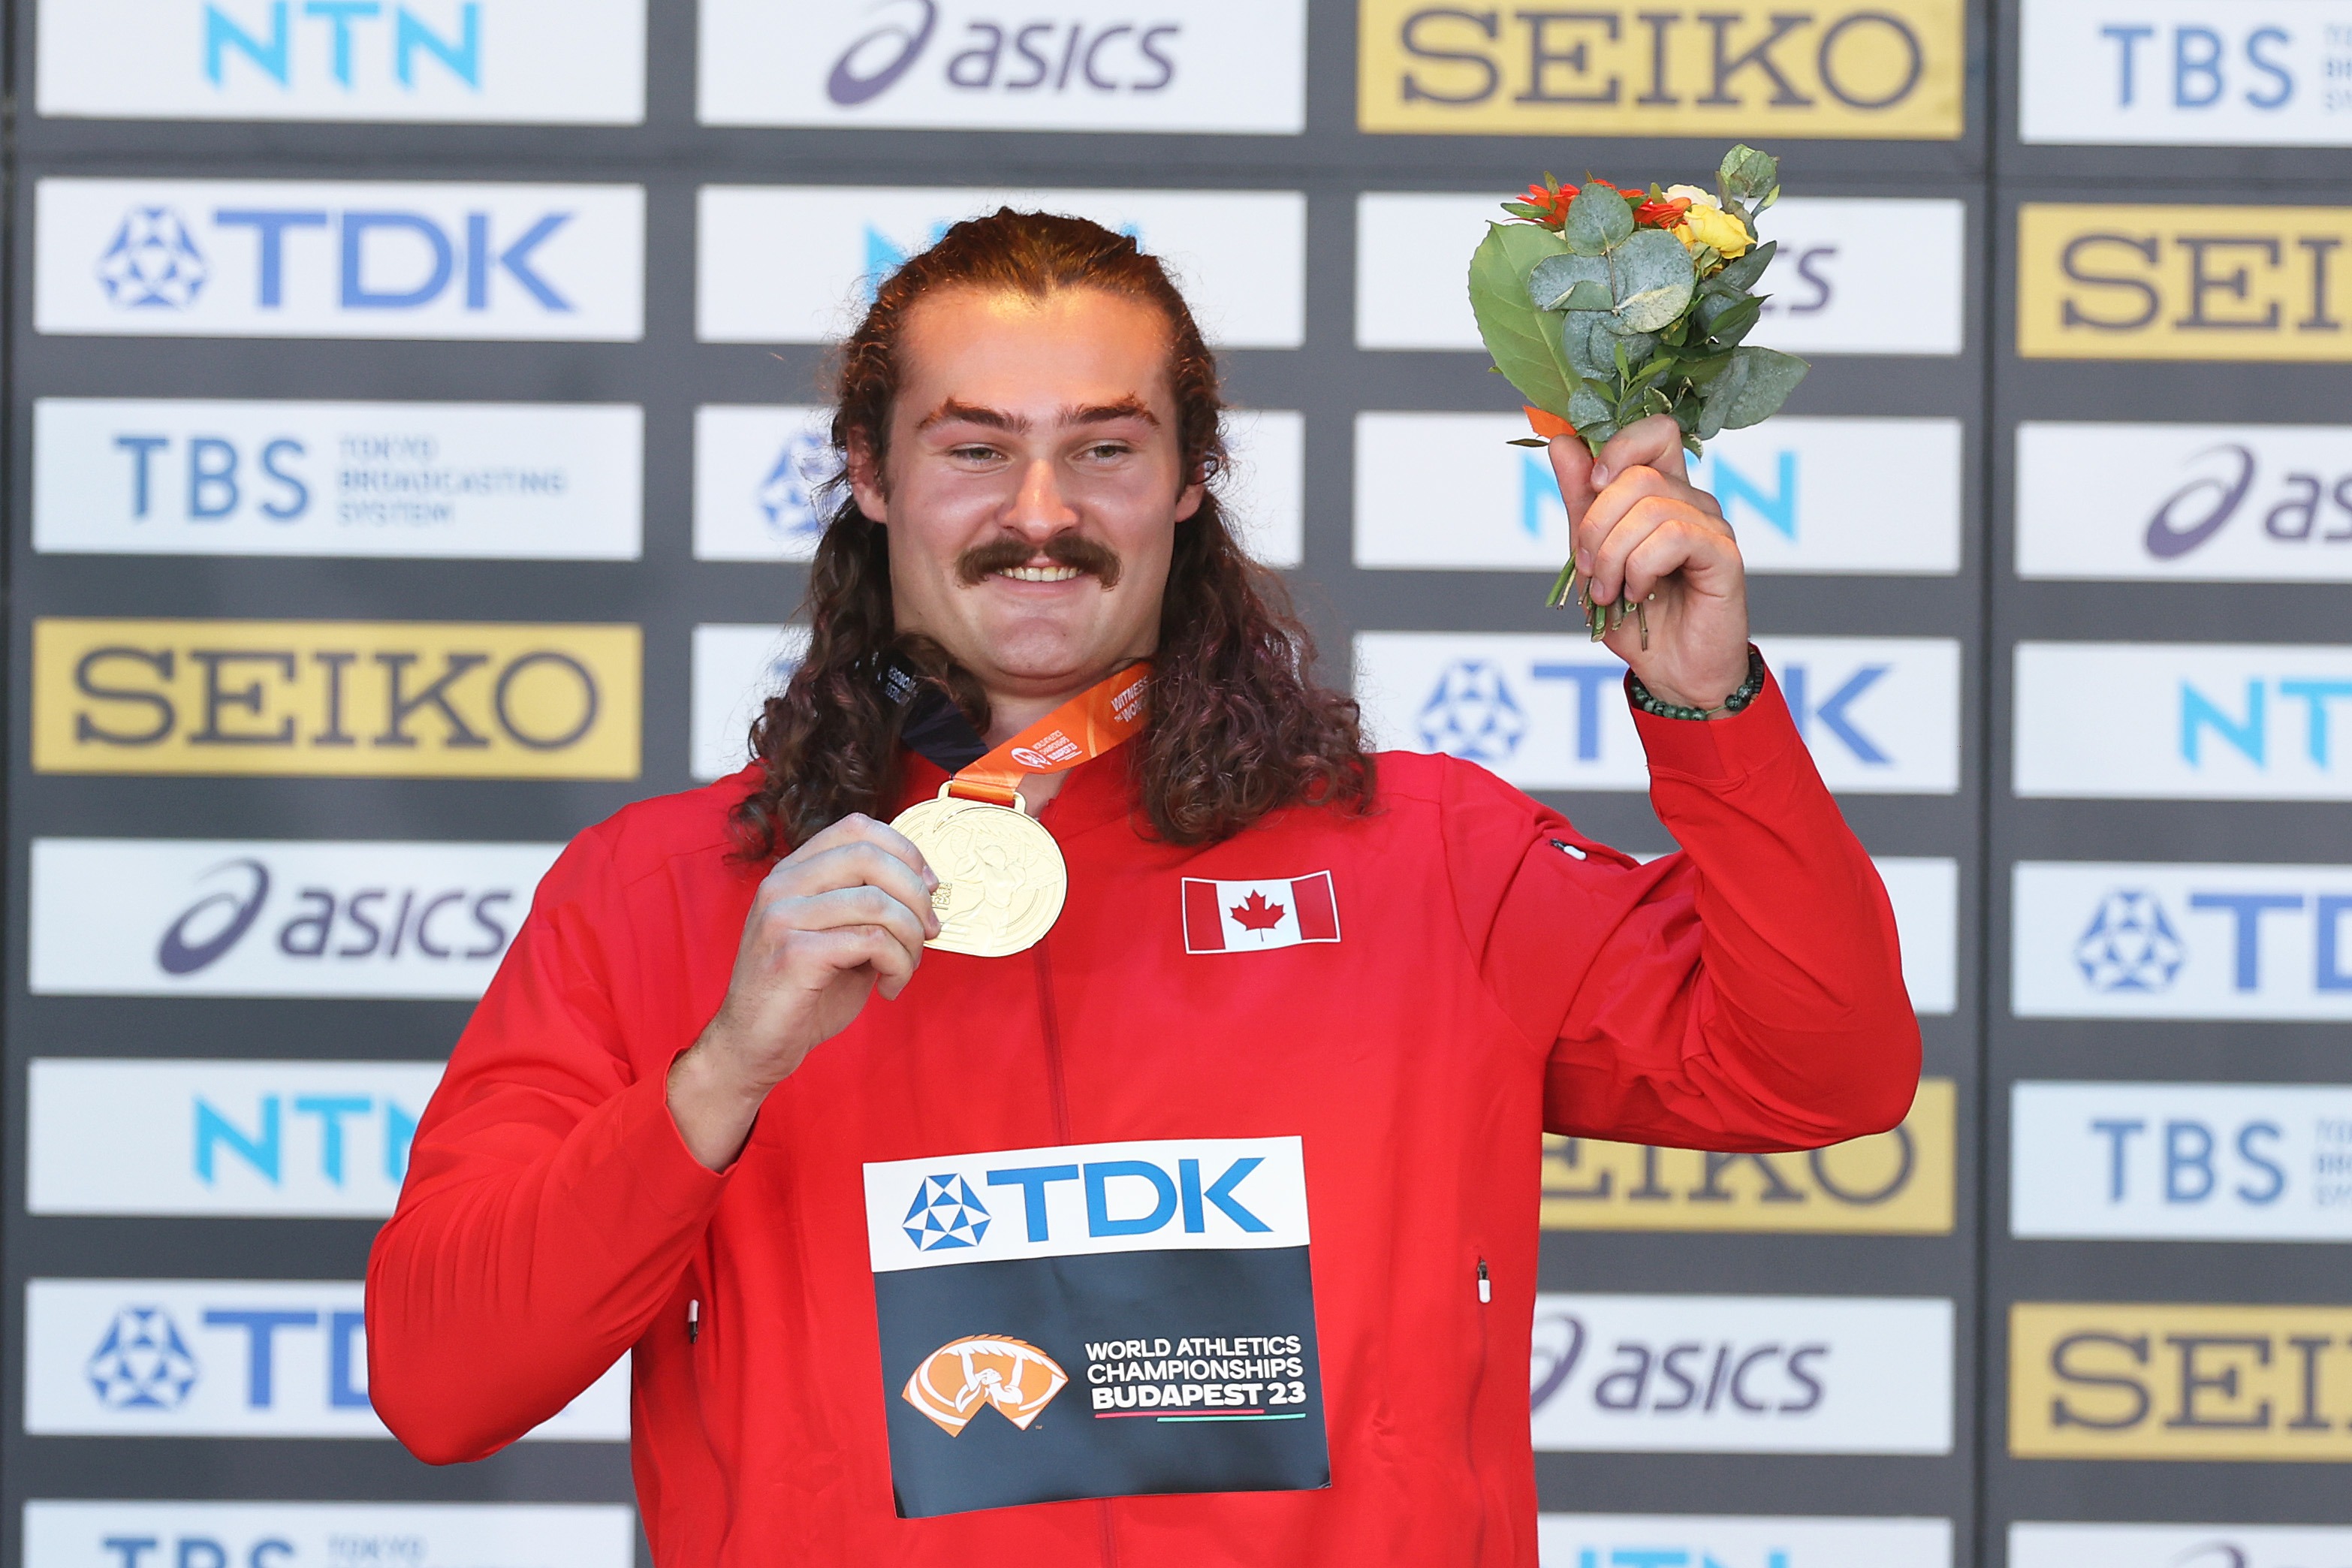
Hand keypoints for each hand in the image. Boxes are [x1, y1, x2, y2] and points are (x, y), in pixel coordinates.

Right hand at [666, 814, 939, 1168]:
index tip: (929, 886)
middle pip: (870, 856)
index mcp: (793, 872)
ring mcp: (783, 917)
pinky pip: (870, 941)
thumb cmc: (802, 993)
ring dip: (910, 937)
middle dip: (916, 894)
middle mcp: (782, 885)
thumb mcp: (838, 935)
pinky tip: (890, 986)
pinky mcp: (794, 954)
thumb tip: (926, 888)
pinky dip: (897, 964)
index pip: (857, 827)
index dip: (904, 850)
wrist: (752, 1045)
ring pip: (876, 902)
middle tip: (929, 931)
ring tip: (907, 967)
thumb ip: (868, 904)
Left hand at [1547, 413, 1751, 710]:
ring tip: (1612, 592)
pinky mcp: (1724, 553)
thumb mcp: (1590, 556)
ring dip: (1614, 555)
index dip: (1618, 445)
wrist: (1670, 672)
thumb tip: (1561, 442)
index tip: (1593, 482)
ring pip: (1651, 506)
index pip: (1655, 432)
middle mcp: (1691, 501)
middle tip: (1589, 570)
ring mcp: (1712, 524)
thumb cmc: (1635, 617)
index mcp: (1663, 493)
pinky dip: (1641, 567)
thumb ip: (1580, 501)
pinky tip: (1639, 593)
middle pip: (1638, 472)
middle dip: (1596, 524)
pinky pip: (1673, 536)